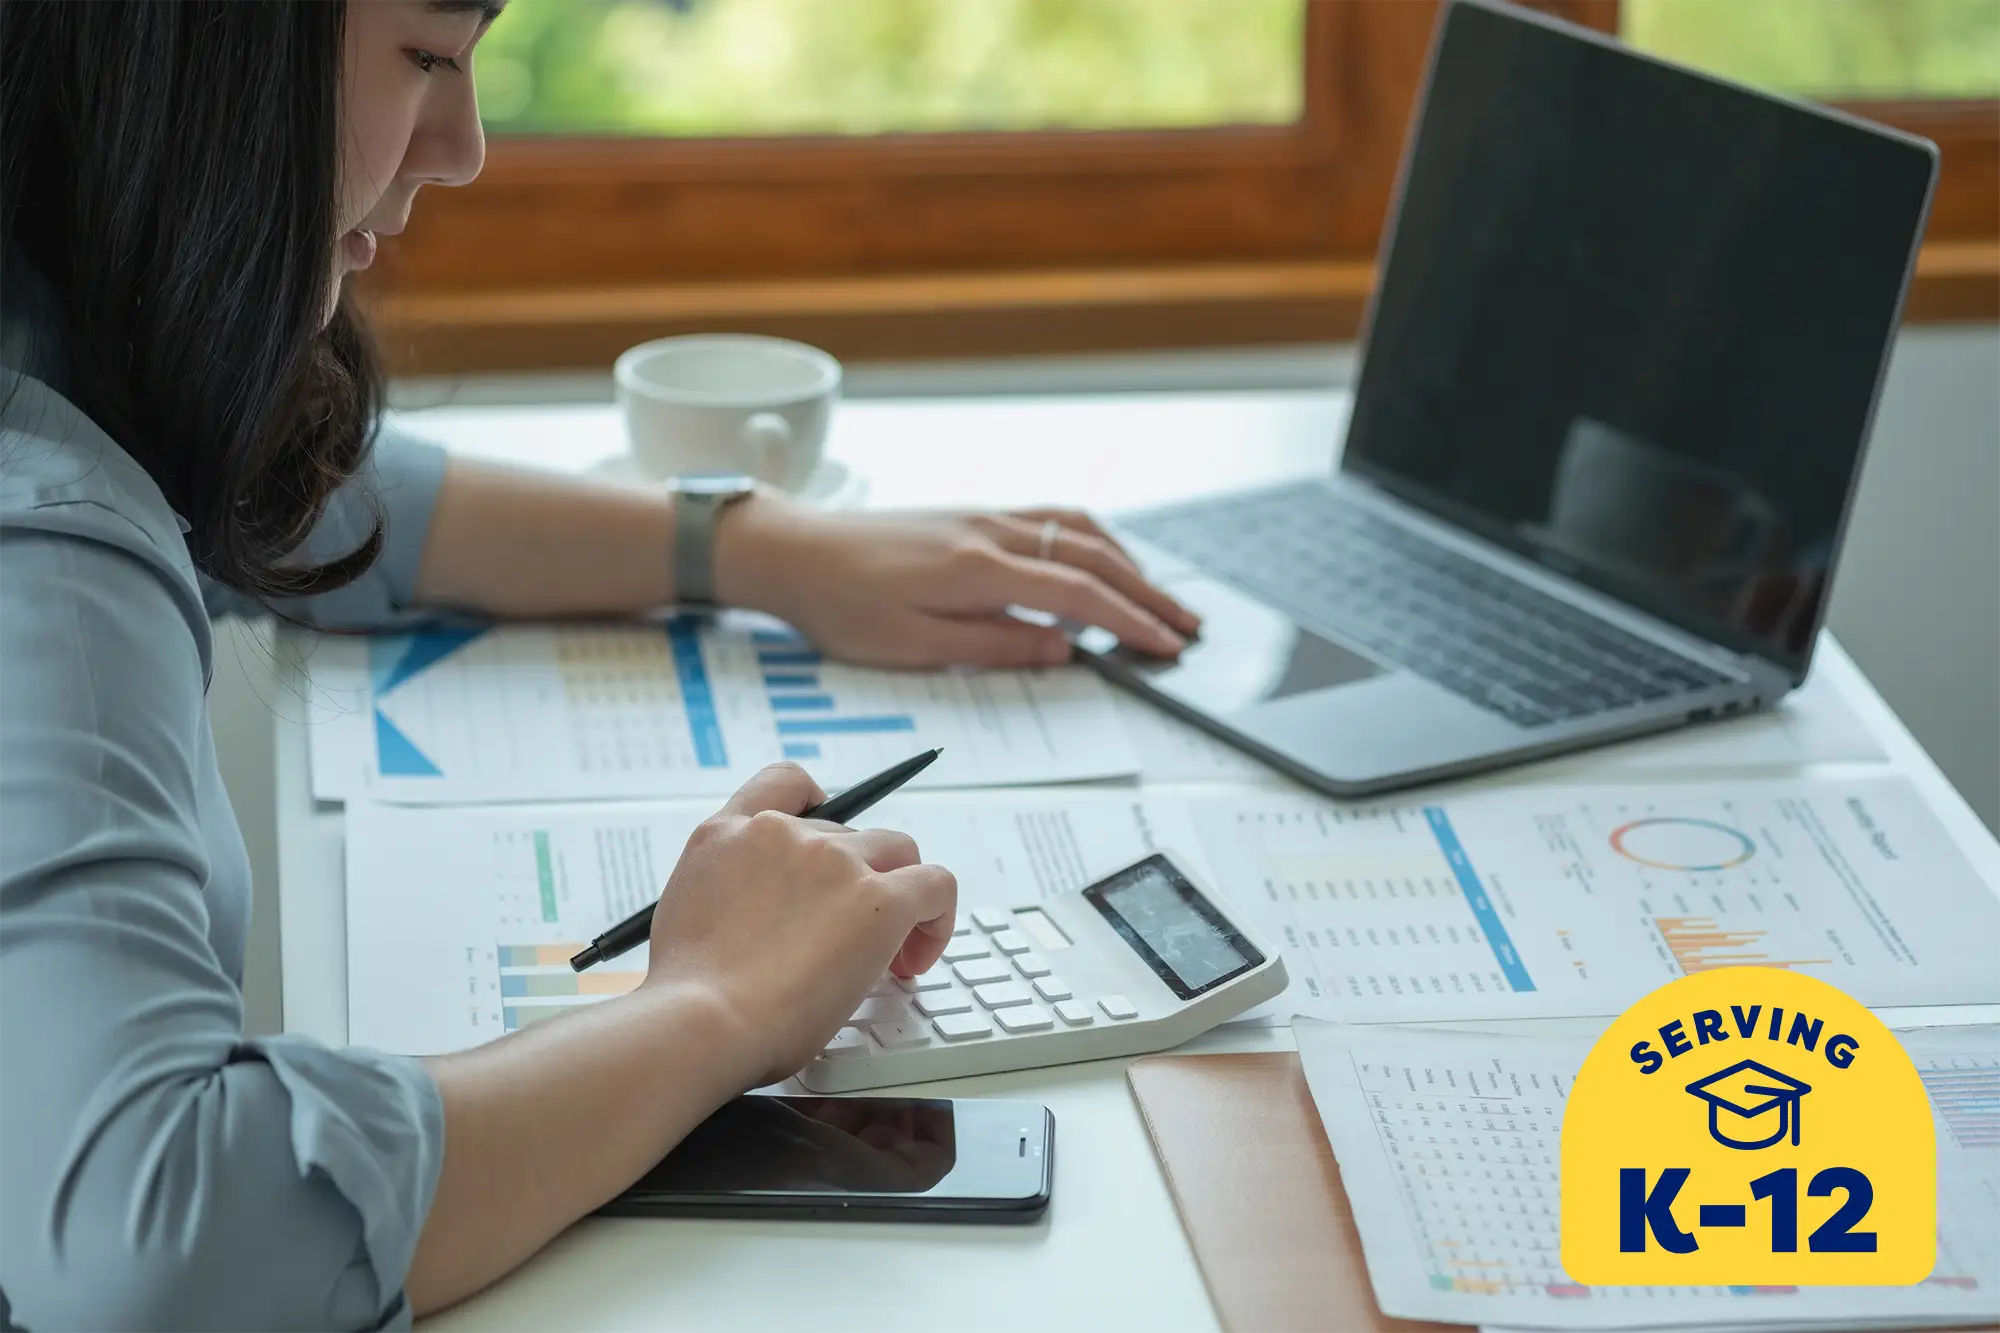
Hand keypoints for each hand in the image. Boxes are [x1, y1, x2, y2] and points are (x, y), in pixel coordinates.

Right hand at [643, 763, 957, 1083]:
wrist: (700, 1023)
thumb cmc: (687, 999)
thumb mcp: (683, 918)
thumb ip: (725, 896)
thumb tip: (754, 923)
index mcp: (725, 835)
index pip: (785, 784)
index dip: (819, 806)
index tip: (832, 842)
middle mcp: (780, 834)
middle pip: (849, 835)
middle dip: (857, 882)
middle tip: (852, 939)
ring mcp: (833, 860)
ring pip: (897, 852)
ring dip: (898, 893)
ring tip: (892, 952)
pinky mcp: (878, 899)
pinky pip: (935, 886)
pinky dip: (937, 918)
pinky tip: (917, 956)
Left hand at [713, 490, 1202, 668]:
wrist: (794, 551)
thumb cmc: (841, 604)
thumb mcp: (914, 646)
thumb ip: (994, 645)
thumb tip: (1063, 647)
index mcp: (979, 570)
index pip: (1079, 595)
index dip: (1131, 622)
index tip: (1167, 646)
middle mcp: (991, 533)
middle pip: (1092, 558)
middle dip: (1147, 594)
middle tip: (1187, 626)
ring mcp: (984, 517)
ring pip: (1076, 529)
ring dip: (1127, 561)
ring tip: (1157, 596)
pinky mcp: (971, 516)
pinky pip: (1049, 518)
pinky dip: (1091, 539)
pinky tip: (1100, 557)